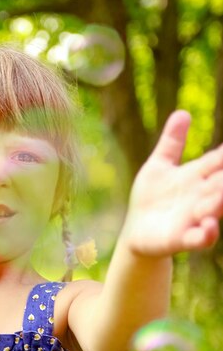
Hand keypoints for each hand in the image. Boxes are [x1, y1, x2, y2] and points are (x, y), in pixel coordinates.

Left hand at [122, 110, 222, 256]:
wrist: (136, 230)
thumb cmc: (151, 197)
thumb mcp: (159, 166)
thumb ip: (172, 143)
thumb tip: (182, 112)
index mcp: (197, 176)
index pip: (218, 160)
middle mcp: (201, 196)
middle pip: (222, 183)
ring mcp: (194, 218)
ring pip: (215, 209)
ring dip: (220, 202)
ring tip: (222, 195)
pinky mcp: (182, 238)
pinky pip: (200, 238)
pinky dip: (207, 234)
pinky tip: (208, 226)